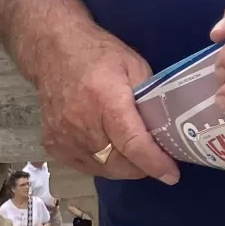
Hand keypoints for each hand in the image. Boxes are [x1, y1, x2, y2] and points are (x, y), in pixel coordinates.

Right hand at [33, 15, 179, 184]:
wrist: (53, 50)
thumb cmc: (98, 55)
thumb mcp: (134, 66)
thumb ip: (150, 97)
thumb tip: (165, 127)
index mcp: (107, 101)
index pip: (133, 145)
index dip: (155, 163)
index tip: (172, 174)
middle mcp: (82, 124)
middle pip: (118, 164)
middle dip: (141, 167)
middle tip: (154, 158)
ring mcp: (64, 137)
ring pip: (102, 169)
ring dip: (122, 167)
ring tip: (133, 154)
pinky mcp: (52, 144)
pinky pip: (84, 166)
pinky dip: (101, 163)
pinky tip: (109, 149)